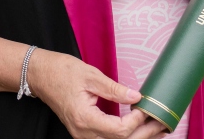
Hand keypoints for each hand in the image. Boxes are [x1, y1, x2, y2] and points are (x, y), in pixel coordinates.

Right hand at [27, 49, 168, 138]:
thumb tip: (136, 96)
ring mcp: (82, 135)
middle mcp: (83, 132)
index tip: (146, 106)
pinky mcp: (84, 132)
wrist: (40, 75)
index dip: (137, 120)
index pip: (119, 130)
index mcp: (85, 118)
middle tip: (163, 124)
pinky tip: (139, 130)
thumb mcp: (90, 76)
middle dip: (144, 134)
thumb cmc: (61, 72)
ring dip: (138, 137)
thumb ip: (114, 89)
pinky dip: (125, 136)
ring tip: (157, 130)